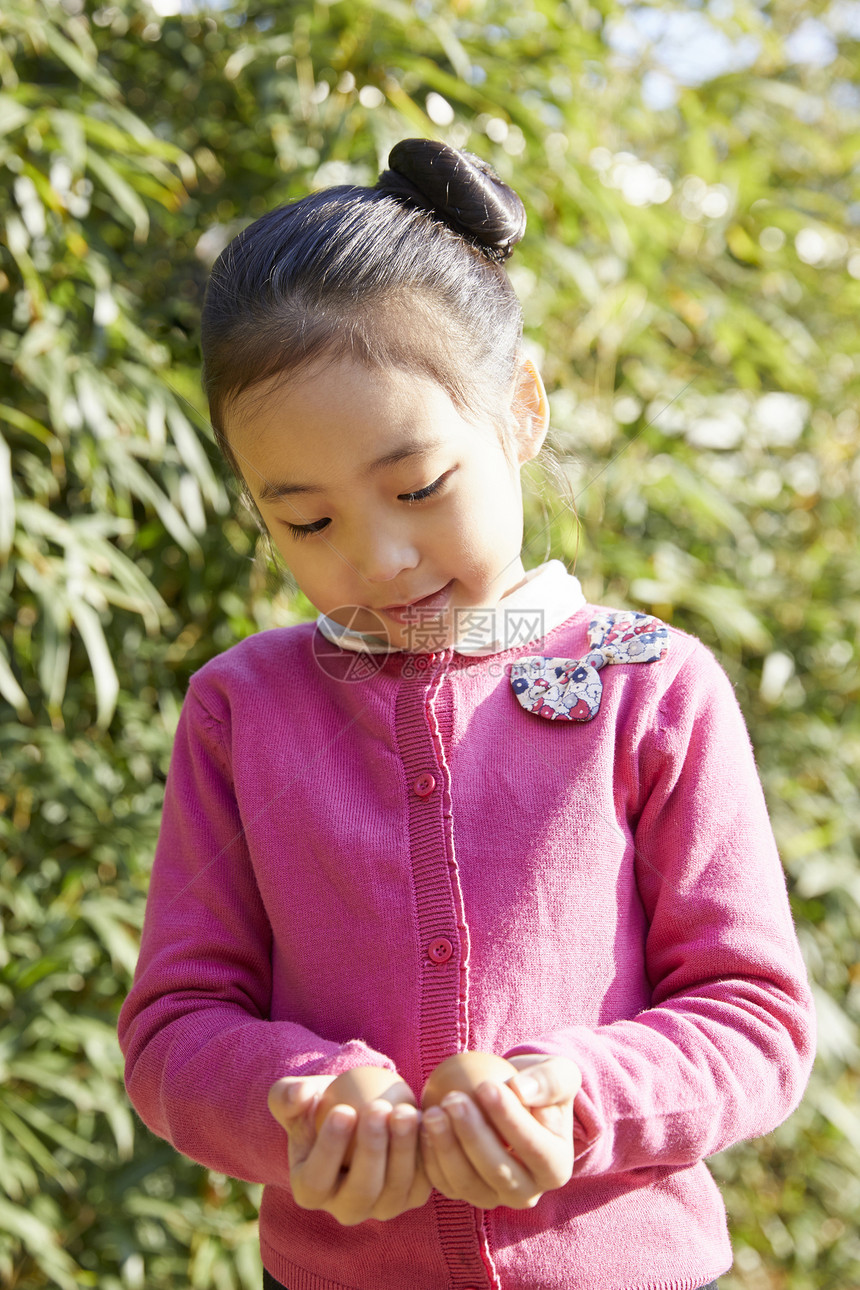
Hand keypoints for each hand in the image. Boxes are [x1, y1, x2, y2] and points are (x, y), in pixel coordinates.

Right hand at [268, 1075, 431, 1225]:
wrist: (354, 1109)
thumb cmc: (317, 1103)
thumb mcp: (293, 1095)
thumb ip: (288, 1096)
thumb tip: (300, 1095)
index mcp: (309, 1192)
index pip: (316, 1181)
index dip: (329, 1149)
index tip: (343, 1110)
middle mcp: (346, 1209)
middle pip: (361, 1191)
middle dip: (371, 1151)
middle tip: (377, 1109)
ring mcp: (381, 1207)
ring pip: (396, 1189)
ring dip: (403, 1150)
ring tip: (404, 1110)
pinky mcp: (411, 1195)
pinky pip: (423, 1180)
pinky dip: (426, 1151)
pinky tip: (426, 1117)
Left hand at [419, 1054, 580, 1209]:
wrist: (512, 1096)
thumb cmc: (538, 1082)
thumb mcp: (558, 1073)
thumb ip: (549, 1080)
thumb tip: (520, 1091)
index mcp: (556, 1168)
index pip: (535, 1150)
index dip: (511, 1120)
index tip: (486, 1086)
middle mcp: (527, 1192)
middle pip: (499, 1173)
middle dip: (473, 1136)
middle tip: (452, 1099)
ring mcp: (493, 1197)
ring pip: (467, 1183)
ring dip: (446, 1148)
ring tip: (433, 1110)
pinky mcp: (464, 1192)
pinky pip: (444, 1182)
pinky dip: (430, 1157)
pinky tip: (420, 1124)